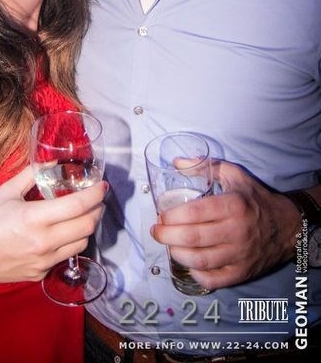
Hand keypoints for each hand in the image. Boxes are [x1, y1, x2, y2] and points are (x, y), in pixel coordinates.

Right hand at [0, 165, 106, 286]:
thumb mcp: (6, 192)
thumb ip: (31, 175)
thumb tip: (50, 162)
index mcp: (34, 218)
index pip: (78, 206)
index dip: (95, 194)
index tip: (102, 185)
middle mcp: (43, 242)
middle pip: (86, 227)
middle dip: (97, 210)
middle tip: (96, 199)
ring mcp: (43, 261)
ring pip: (81, 244)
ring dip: (87, 228)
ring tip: (82, 214)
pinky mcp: (39, 274)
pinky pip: (64, 256)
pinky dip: (70, 242)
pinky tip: (63, 232)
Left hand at [150, 160, 299, 289]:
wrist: (287, 226)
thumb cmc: (254, 198)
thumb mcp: (233, 174)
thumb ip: (204, 166)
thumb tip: (176, 163)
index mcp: (233, 205)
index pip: (194, 213)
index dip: (171, 216)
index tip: (160, 216)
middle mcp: (236, 231)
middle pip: (192, 238)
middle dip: (166, 236)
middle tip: (156, 232)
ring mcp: (239, 255)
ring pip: (199, 260)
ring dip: (177, 254)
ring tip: (169, 245)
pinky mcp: (242, 272)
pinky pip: (214, 279)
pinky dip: (196, 273)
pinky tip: (189, 263)